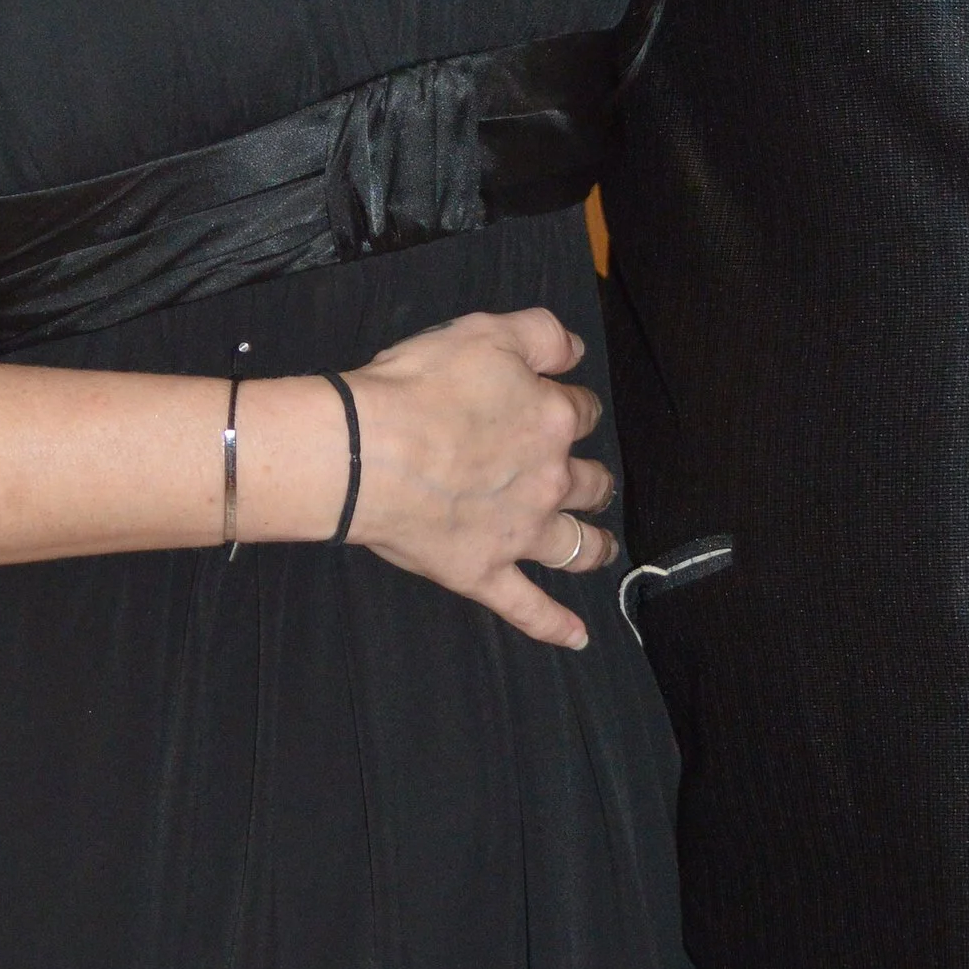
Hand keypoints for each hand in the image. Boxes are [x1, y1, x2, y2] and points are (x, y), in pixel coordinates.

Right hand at [345, 306, 613, 648]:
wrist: (366, 451)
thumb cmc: (418, 387)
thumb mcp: (486, 331)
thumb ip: (542, 335)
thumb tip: (575, 350)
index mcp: (550, 420)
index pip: (581, 412)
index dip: (572, 407)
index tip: (562, 406)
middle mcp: (548, 480)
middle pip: (589, 482)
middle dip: (591, 479)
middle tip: (587, 480)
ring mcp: (519, 533)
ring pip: (576, 546)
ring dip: (594, 547)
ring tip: (602, 549)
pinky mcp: (484, 572)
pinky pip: (528, 608)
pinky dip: (554, 625)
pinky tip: (577, 637)